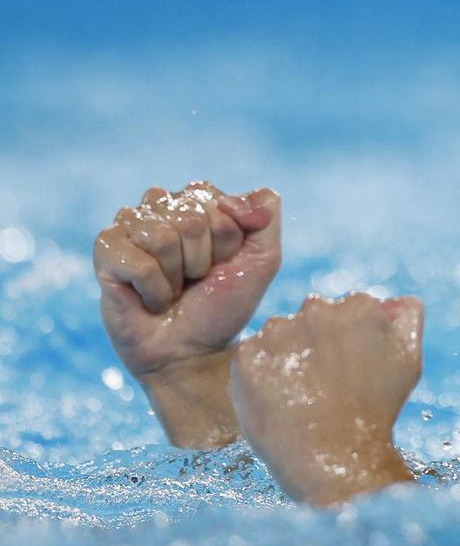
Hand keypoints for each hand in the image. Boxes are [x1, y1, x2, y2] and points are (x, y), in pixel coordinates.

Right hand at [93, 182, 281, 447]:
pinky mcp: (105, 251)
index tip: (224, 263)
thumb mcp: (263, 260)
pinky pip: (137, 261)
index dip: (228, 239)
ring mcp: (130, 225)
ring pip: (162, 237)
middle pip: (191, 218)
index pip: (217, 201)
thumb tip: (253, 194)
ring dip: (177, 274)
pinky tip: (150, 298)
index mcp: (199, 200)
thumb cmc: (224, 304)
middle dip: (203, 259)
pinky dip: (153, 289)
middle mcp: (162, 206)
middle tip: (196, 279)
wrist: (193, 350)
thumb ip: (267, 218)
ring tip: (174, 287)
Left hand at [229, 292, 423, 505]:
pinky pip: (251, 357)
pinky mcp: (248, 356)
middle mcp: (317, 308)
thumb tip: (398, 299)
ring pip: (279, 335)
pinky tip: (279, 400)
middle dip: (316, 342)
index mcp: (359, 305)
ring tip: (301, 395)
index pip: (347, 310)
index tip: (350, 368)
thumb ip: (408, 318)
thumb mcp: (409, 360)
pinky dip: (261, 376)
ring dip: (286, 356)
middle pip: (311, 317)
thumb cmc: (379, 411)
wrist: (338, 458)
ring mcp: (279, 331)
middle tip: (324, 384)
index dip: (349, 341)